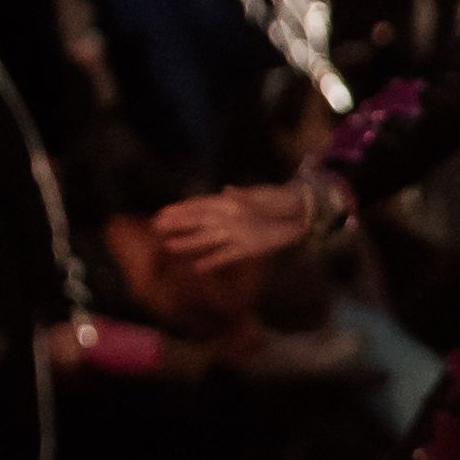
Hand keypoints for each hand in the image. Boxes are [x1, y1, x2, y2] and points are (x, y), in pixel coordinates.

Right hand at [150, 183, 312, 274]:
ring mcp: (236, 234)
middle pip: (198, 222)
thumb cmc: (280, 199)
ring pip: (207, 240)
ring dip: (189, 243)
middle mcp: (229, 219)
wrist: (302, 214)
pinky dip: (212, 261)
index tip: (162, 213)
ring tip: (170, 247)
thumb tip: (227, 191)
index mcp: (230, 203)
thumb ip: (244, 198)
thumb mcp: (263, 196)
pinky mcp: (247, 248)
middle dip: (178, 224)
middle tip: (156, 227)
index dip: (181, 209)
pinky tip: (197, 267)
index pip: (200, 206)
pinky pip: (226, 256)